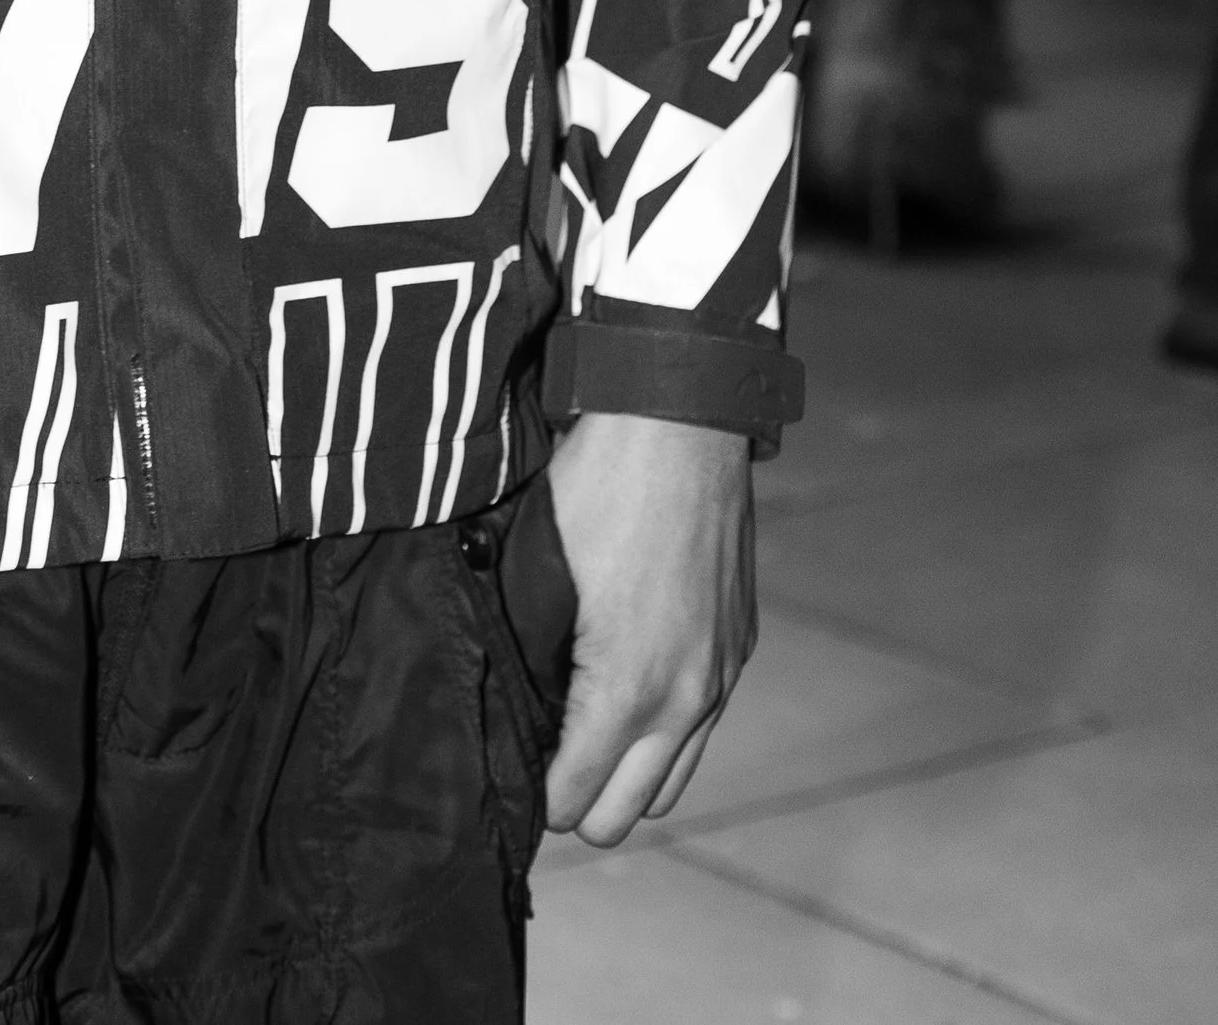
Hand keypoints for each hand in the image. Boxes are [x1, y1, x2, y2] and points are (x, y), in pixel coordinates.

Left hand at [542, 410, 754, 845]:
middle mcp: (686, 697)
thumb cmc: (595, 484)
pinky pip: (701, 728)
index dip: (533, 793)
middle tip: (537, 752)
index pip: (574, 799)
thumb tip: (497, 703)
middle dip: (578, 799)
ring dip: (626, 772)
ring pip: (671, 782)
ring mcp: (721, 675)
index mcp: (629, 686)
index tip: (505, 766)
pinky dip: (663, 731)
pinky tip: (626, 687)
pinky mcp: (738, 648)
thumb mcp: (538, 570)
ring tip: (580, 729)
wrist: (682, 419)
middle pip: (626, 816)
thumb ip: (524, 653)